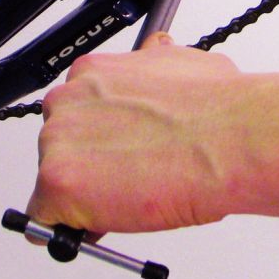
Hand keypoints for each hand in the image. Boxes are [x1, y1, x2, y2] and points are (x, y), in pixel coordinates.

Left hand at [26, 33, 241, 234]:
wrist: (231, 138)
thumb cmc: (217, 108)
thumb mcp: (182, 60)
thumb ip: (154, 60)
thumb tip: (157, 52)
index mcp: (94, 72)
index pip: (76, 111)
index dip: (102, 136)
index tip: (122, 147)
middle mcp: (69, 100)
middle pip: (61, 145)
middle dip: (92, 163)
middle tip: (132, 174)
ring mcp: (59, 141)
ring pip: (56, 182)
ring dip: (88, 194)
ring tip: (138, 191)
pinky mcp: (58, 184)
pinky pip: (47, 220)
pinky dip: (76, 227)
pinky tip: (114, 216)